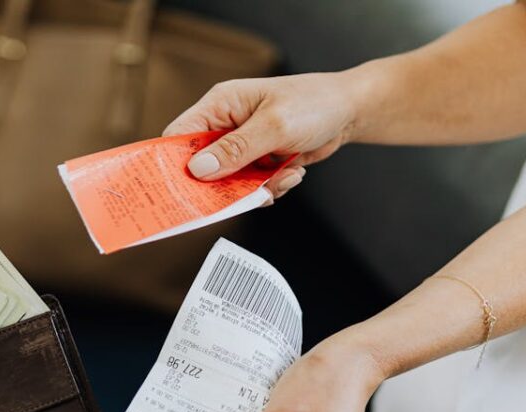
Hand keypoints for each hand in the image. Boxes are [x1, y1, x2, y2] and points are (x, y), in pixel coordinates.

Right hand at [163, 73, 359, 198]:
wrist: (349, 111)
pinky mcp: (256, 160)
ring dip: (254, 189)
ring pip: (228, 182)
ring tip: (281, 177)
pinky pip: (249, 186)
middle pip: (202, 167)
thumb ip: (236, 149)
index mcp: (220, 105)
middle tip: (246, 193)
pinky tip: (291, 172)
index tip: (184, 191)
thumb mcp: (275, 126)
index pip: (180, 136)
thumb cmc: (314, 104)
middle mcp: (225, 125)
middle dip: (225, 185)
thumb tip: (199, 169)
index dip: (176, 164)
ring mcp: (241, 144)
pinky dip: (269, 187)